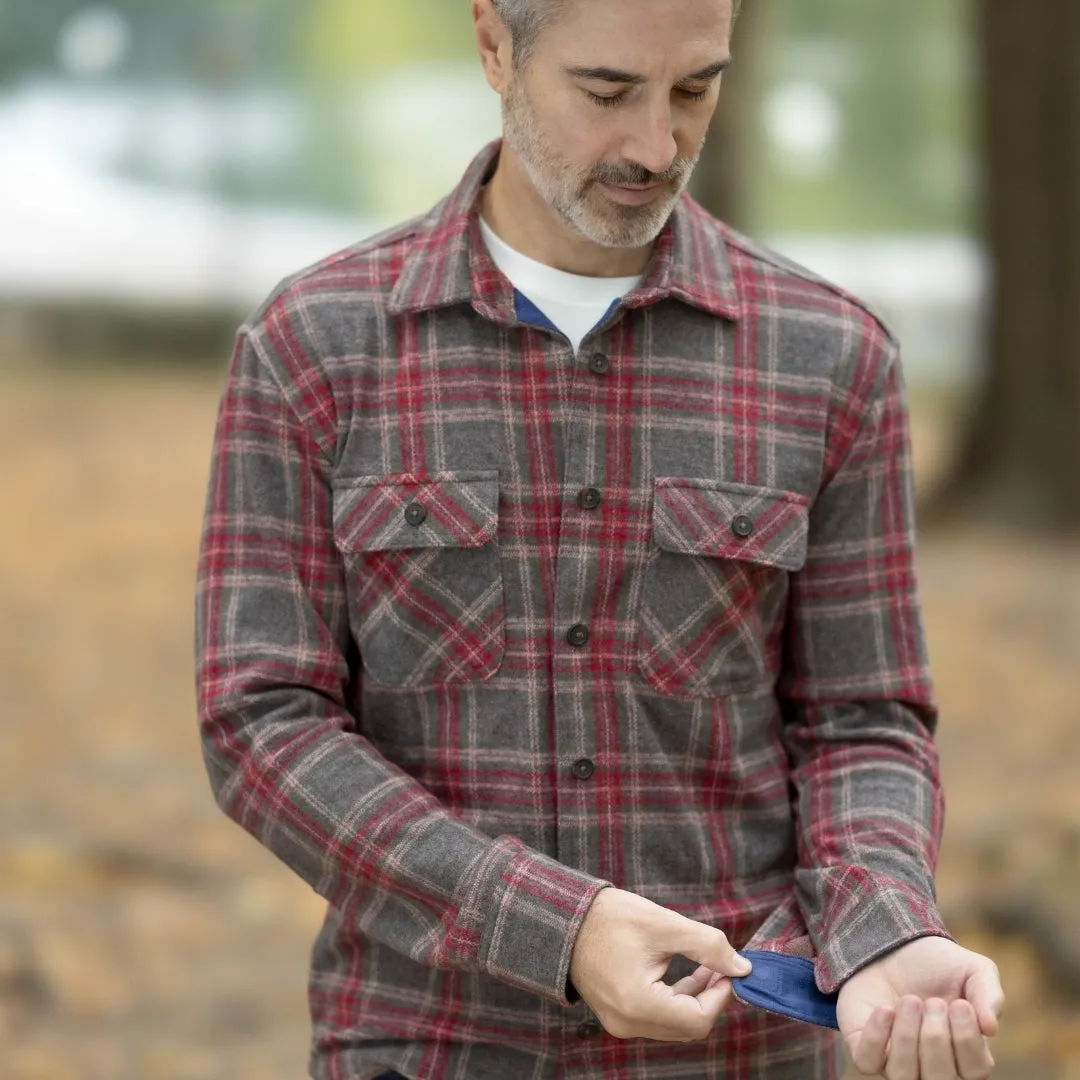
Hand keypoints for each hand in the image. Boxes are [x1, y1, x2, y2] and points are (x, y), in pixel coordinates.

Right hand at [568, 887, 750, 1041]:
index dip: (721, 995)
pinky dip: (677, 999)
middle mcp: (628, 1023)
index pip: (698, 1019)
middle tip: (722, 965)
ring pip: (674, 1024)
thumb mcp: (664, 924)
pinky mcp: (618, 1015)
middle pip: (688, 1026)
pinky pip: (658, 1018)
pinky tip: (686, 973)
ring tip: (707, 965)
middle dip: (711, 997)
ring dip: (695, 997)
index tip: (730, 968)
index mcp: (638, 1004)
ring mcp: (620, 1023)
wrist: (564, 919)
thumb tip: (742, 967)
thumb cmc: (609, 918)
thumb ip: (708, 945)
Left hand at [838, 936, 1004, 1078]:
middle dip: (936, 1039)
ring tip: (910, 1001)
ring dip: (907, 1037)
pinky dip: (876, 1037)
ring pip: (903, 1076)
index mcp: (964, 1055)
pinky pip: (867, 1061)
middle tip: (933, 1002)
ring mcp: (896, 1060)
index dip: (968, 1042)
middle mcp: (931, 1066)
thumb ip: (988, 994)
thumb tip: (991, 1027)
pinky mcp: (864, 1047)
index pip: (976, 1072)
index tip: (960, 1004)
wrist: (894, 946)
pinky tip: (885, 1009)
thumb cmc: (938, 966)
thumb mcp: (972, 970)